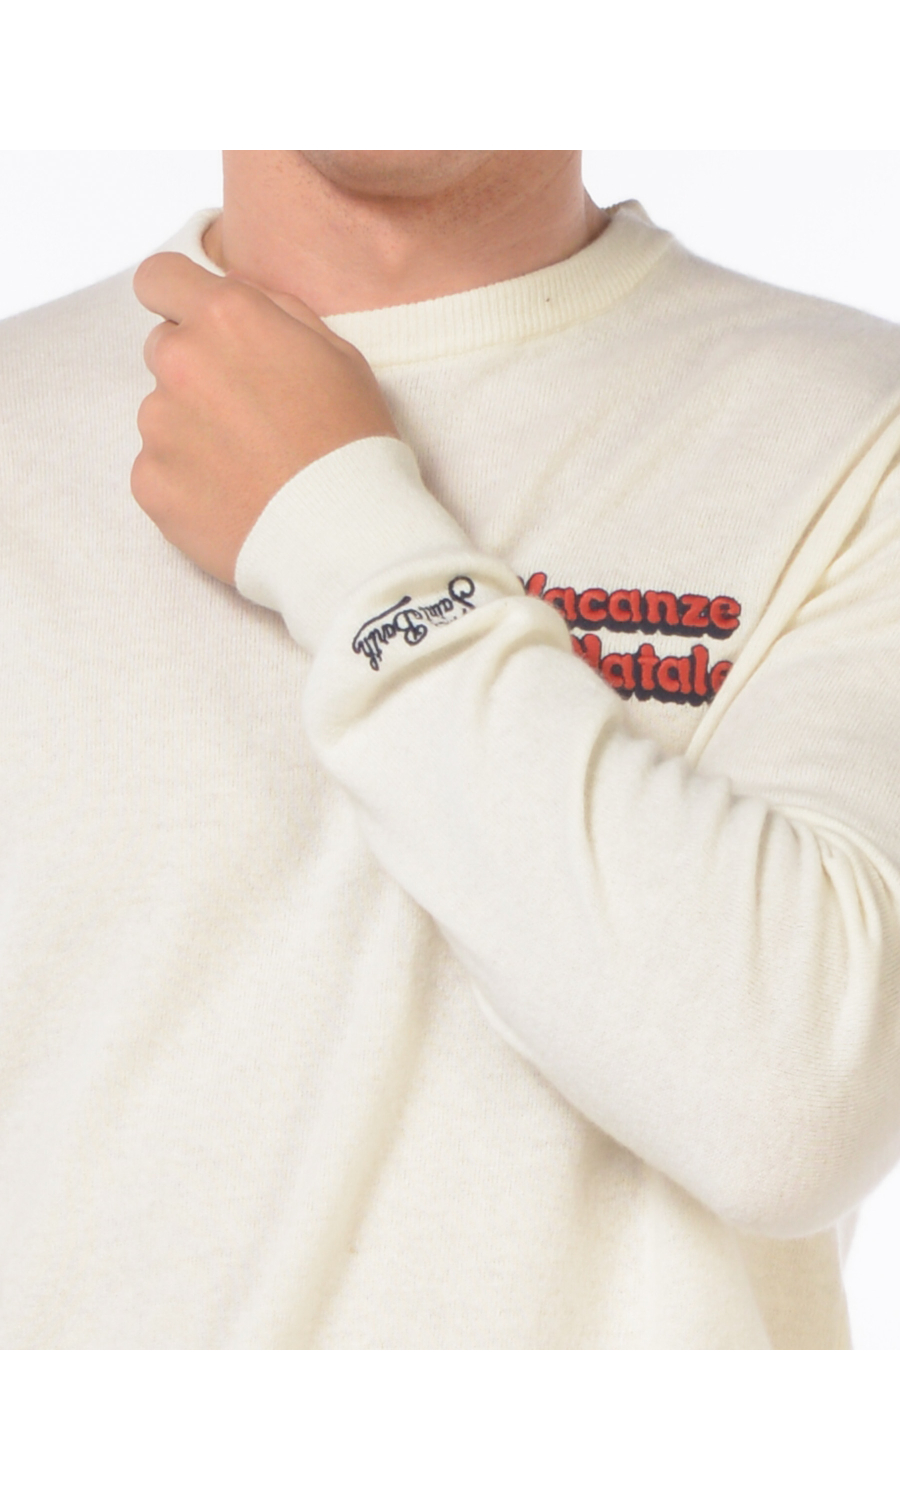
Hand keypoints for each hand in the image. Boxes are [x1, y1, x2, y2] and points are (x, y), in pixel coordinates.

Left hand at [131, 253, 398, 583]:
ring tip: (250, 466)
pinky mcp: (149, 481)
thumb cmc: (353, 442)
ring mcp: (159, 424)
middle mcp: (181, 360)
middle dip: (198, 372)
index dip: (177, 298)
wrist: (344, 536)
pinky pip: (159, 469)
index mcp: (227, 317)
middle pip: (164, 349)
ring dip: (195, 431)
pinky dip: (189, 482)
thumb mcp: (338, 354)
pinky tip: (234, 498)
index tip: (197, 324)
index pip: (158, 277)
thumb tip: (238, 297)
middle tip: (250, 415)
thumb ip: (276, 312)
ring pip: (163, 413)